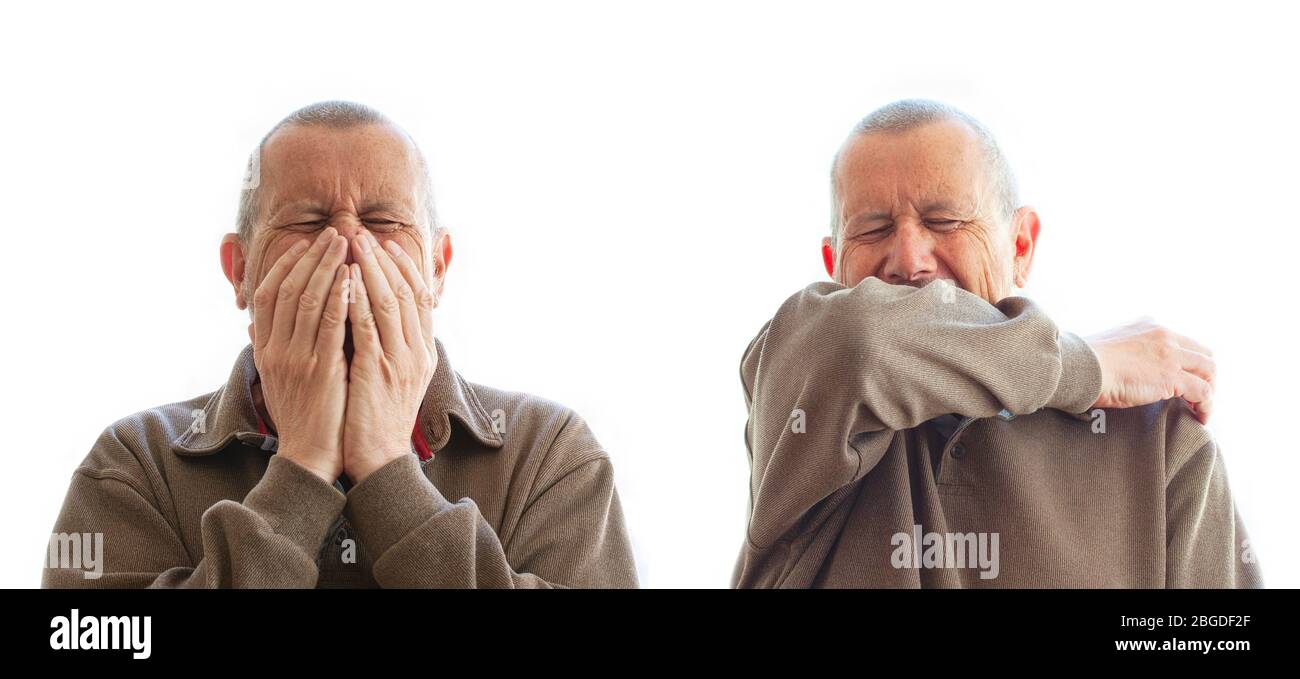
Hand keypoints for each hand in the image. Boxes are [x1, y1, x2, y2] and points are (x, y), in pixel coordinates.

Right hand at [250, 227, 351, 483]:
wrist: (308, 456)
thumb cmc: (302, 415)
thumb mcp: (280, 376)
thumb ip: (280, 345)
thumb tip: (277, 319)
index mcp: (264, 349)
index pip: (268, 294)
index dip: (285, 265)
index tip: (304, 244)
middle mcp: (276, 350)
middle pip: (289, 289)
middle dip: (312, 257)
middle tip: (334, 234)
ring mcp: (297, 359)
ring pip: (309, 301)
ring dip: (329, 268)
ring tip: (347, 245)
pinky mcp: (321, 371)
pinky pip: (329, 326)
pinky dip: (340, 298)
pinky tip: (352, 279)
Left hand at [342, 231, 437, 483]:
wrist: (378, 460)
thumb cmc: (378, 419)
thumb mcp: (394, 377)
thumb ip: (390, 345)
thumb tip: (378, 316)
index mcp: (424, 352)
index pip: (419, 298)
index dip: (404, 268)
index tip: (387, 245)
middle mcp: (418, 353)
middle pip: (406, 293)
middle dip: (383, 260)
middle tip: (364, 235)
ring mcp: (400, 362)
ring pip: (388, 302)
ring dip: (369, 270)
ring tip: (352, 246)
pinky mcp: (377, 372)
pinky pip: (367, 326)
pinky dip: (356, 299)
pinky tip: (343, 280)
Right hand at [1085, 319, 1215, 423]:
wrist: (1080, 367)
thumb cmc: (1083, 362)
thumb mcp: (1109, 347)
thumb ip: (1125, 352)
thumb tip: (1123, 370)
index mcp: (1149, 326)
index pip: (1183, 342)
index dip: (1189, 363)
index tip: (1185, 380)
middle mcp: (1165, 336)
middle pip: (1204, 355)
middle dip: (1206, 376)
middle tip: (1197, 396)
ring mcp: (1171, 355)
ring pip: (1209, 372)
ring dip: (1210, 392)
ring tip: (1201, 410)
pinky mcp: (1172, 377)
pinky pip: (1204, 392)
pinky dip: (1206, 406)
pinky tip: (1200, 417)